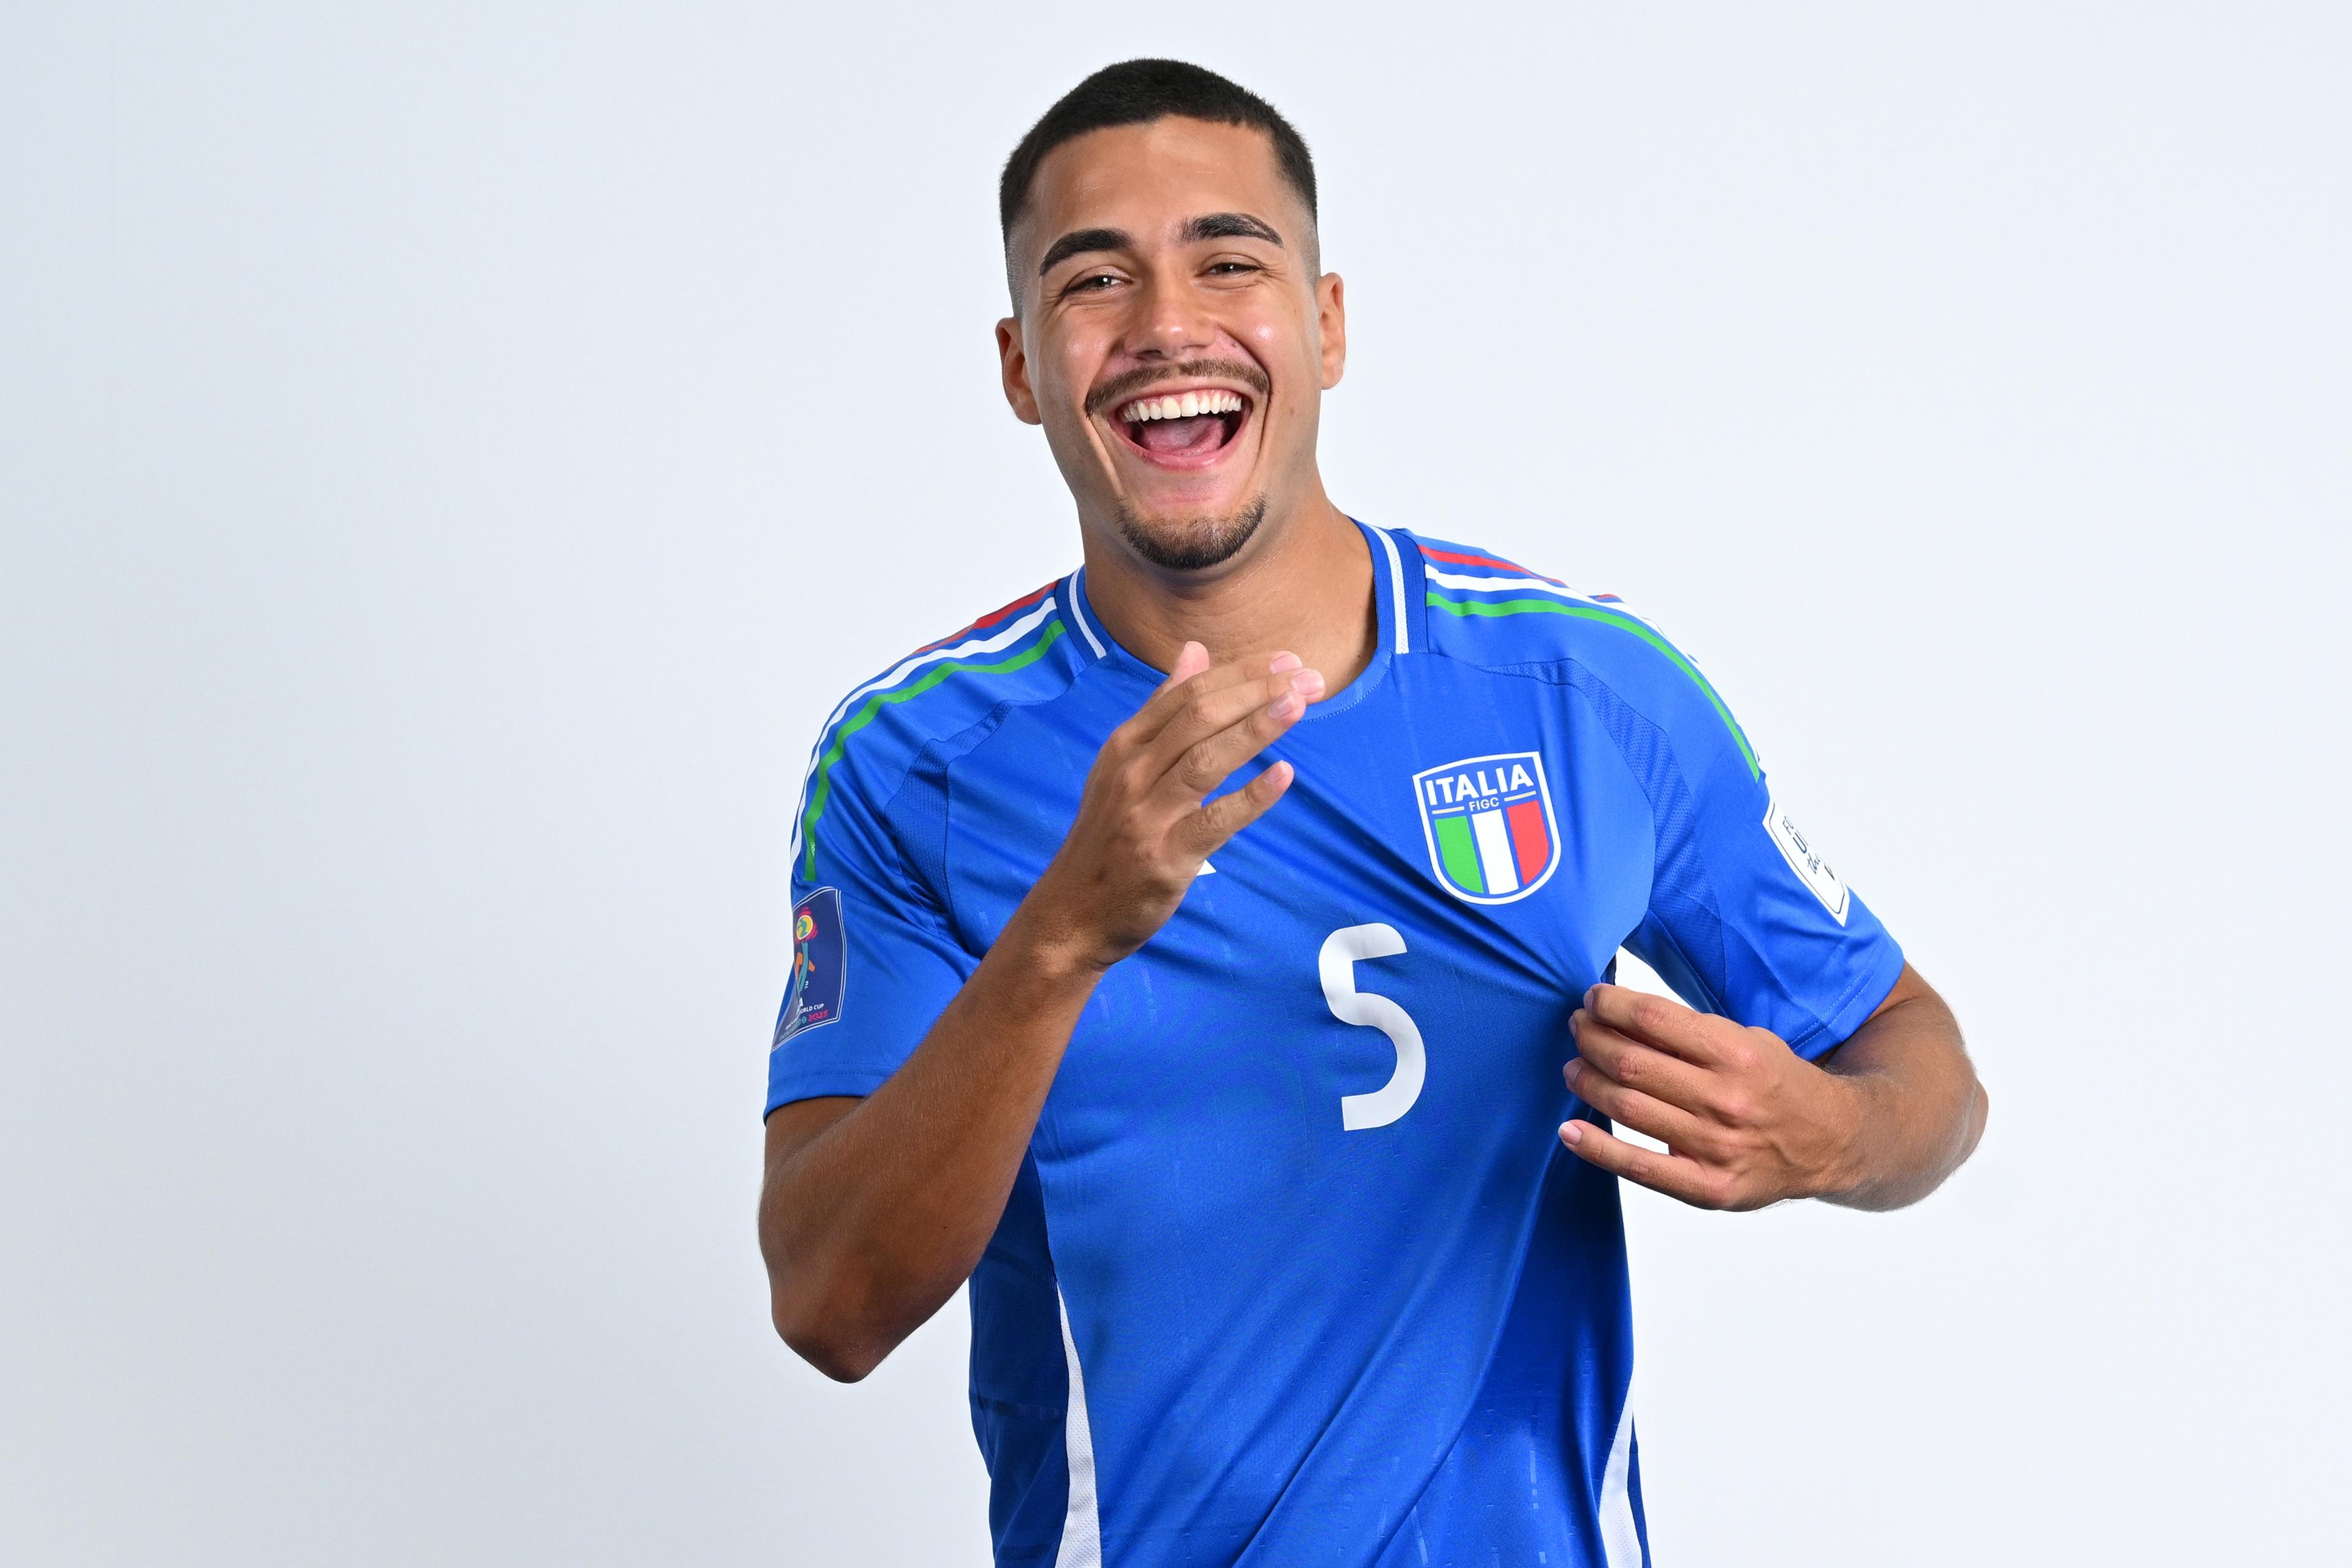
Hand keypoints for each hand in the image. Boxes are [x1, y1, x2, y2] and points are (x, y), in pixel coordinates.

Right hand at [1021, 642, 1319, 972]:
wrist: (1073, 912)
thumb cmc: (1109, 835)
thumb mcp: (1123, 765)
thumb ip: (1162, 709)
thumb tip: (1195, 652)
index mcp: (1125, 744)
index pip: (1187, 692)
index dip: (1240, 671)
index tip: (1287, 660)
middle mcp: (1132, 772)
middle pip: (1200, 716)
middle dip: (1257, 691)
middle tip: (1309, 678)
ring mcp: (1147, 815)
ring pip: (1206, 759)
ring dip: (1257, 728)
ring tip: (1300, 706)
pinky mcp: (1166, 858)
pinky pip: (1214, 820)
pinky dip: (1251, 796)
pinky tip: (1283, 775)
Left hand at [1558, 984, 1860, 1210]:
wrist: (1833, 1143)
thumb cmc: (1779, 1084)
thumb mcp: (1750, 1042)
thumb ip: (1693, 1033)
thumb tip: (1622, 1015)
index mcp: (1737, 1054)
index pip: (1654, 1020)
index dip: (1612, 1005)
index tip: (1592, 999)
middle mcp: (1725, 1099)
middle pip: (1632, 1063)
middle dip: (1592, 1038)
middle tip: (1577, 1028)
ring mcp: (1716, 1147)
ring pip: (1628, 1108)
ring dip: (1587, 1082)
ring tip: (1573, 1067)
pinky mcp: (1709, 1188)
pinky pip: (1639, 1168)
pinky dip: (1597, 1148)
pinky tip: (1570, 1130)